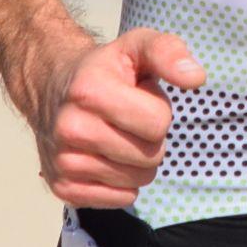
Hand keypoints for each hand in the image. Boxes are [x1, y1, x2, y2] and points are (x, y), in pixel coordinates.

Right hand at [29, 28, 204, 208]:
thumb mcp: (137, 47)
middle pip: (150, 156)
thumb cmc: (105, 69)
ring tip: (117, 135)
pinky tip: (106, 157)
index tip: (140, 99)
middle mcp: (71, 129)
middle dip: (150, 138)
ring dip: (137, 161)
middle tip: (129, 120)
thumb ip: (169, 52)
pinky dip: (123, 182)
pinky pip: (121, 199)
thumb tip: (196, 77)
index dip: (159, 111)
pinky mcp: (63, 188)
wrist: (51, 88)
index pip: (157, 123)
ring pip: (137, 180)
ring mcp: (64, 162)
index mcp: (89, 91)